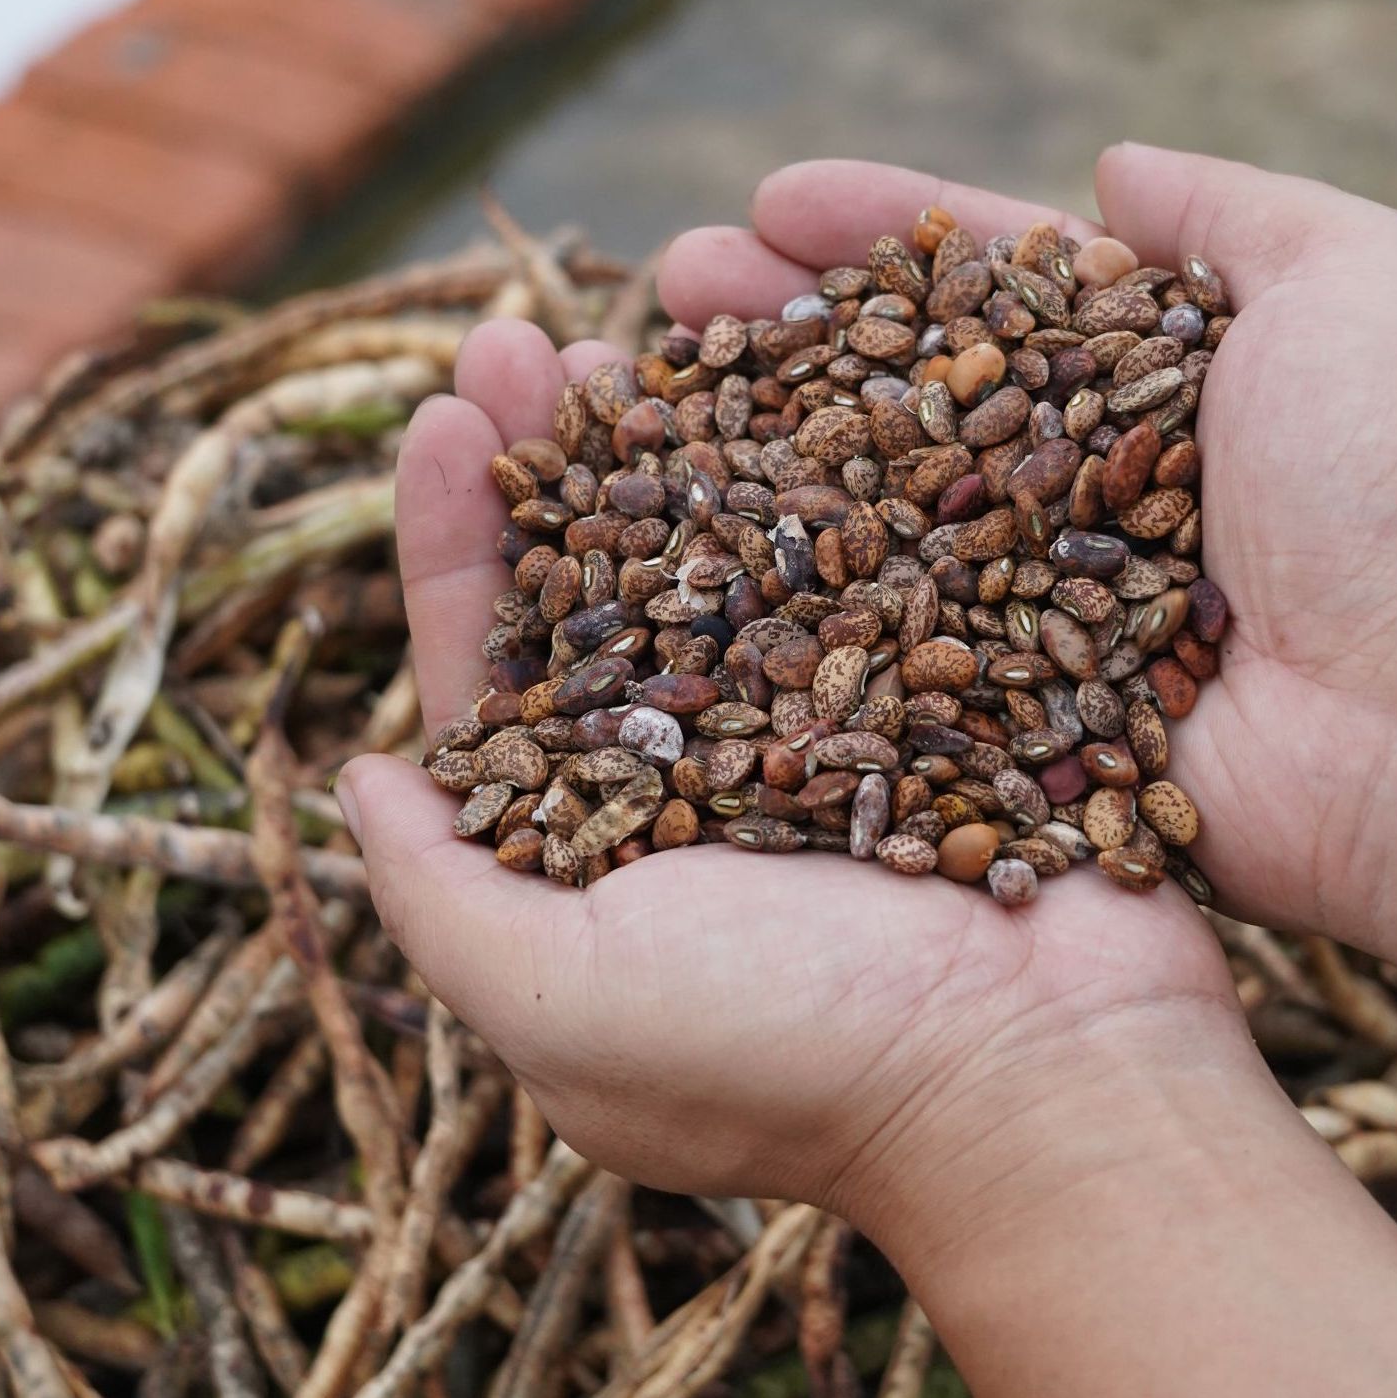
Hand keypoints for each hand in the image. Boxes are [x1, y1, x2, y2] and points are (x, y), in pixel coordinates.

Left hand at [336, 319, 1252, 1251]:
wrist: (1042, 1078)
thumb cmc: (787, 1054)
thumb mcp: (559, 1004)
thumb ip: (439, 895)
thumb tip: (354, 780)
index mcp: (594, 862)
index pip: (495, 687)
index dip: (458, 552)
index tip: (448, 422)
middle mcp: (700, 793)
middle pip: (604, 601)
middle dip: (557, 469)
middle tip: (527, 338)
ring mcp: (823, 743)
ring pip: (731, 566)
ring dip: (682, 446)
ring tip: (646, 320)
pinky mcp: (934, 706)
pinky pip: (865, 570)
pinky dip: (826, 478)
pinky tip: (798, 376)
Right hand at [659, 146, 1396, 947]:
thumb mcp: (1366, 278)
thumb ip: (1237, 207)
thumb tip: (1113, 167)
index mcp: (1167, 378)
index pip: (993, 280)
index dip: (879, 232)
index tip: (767, 197)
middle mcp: (1091, 487)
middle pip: (906, 389)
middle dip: (784, 330)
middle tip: (663, 289)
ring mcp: (1046, 604)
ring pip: (872, 511)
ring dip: (752, 453)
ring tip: (628, 395)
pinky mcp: (1018, 711)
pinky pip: (884, 643)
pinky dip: (786, 602)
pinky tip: (679, 563)